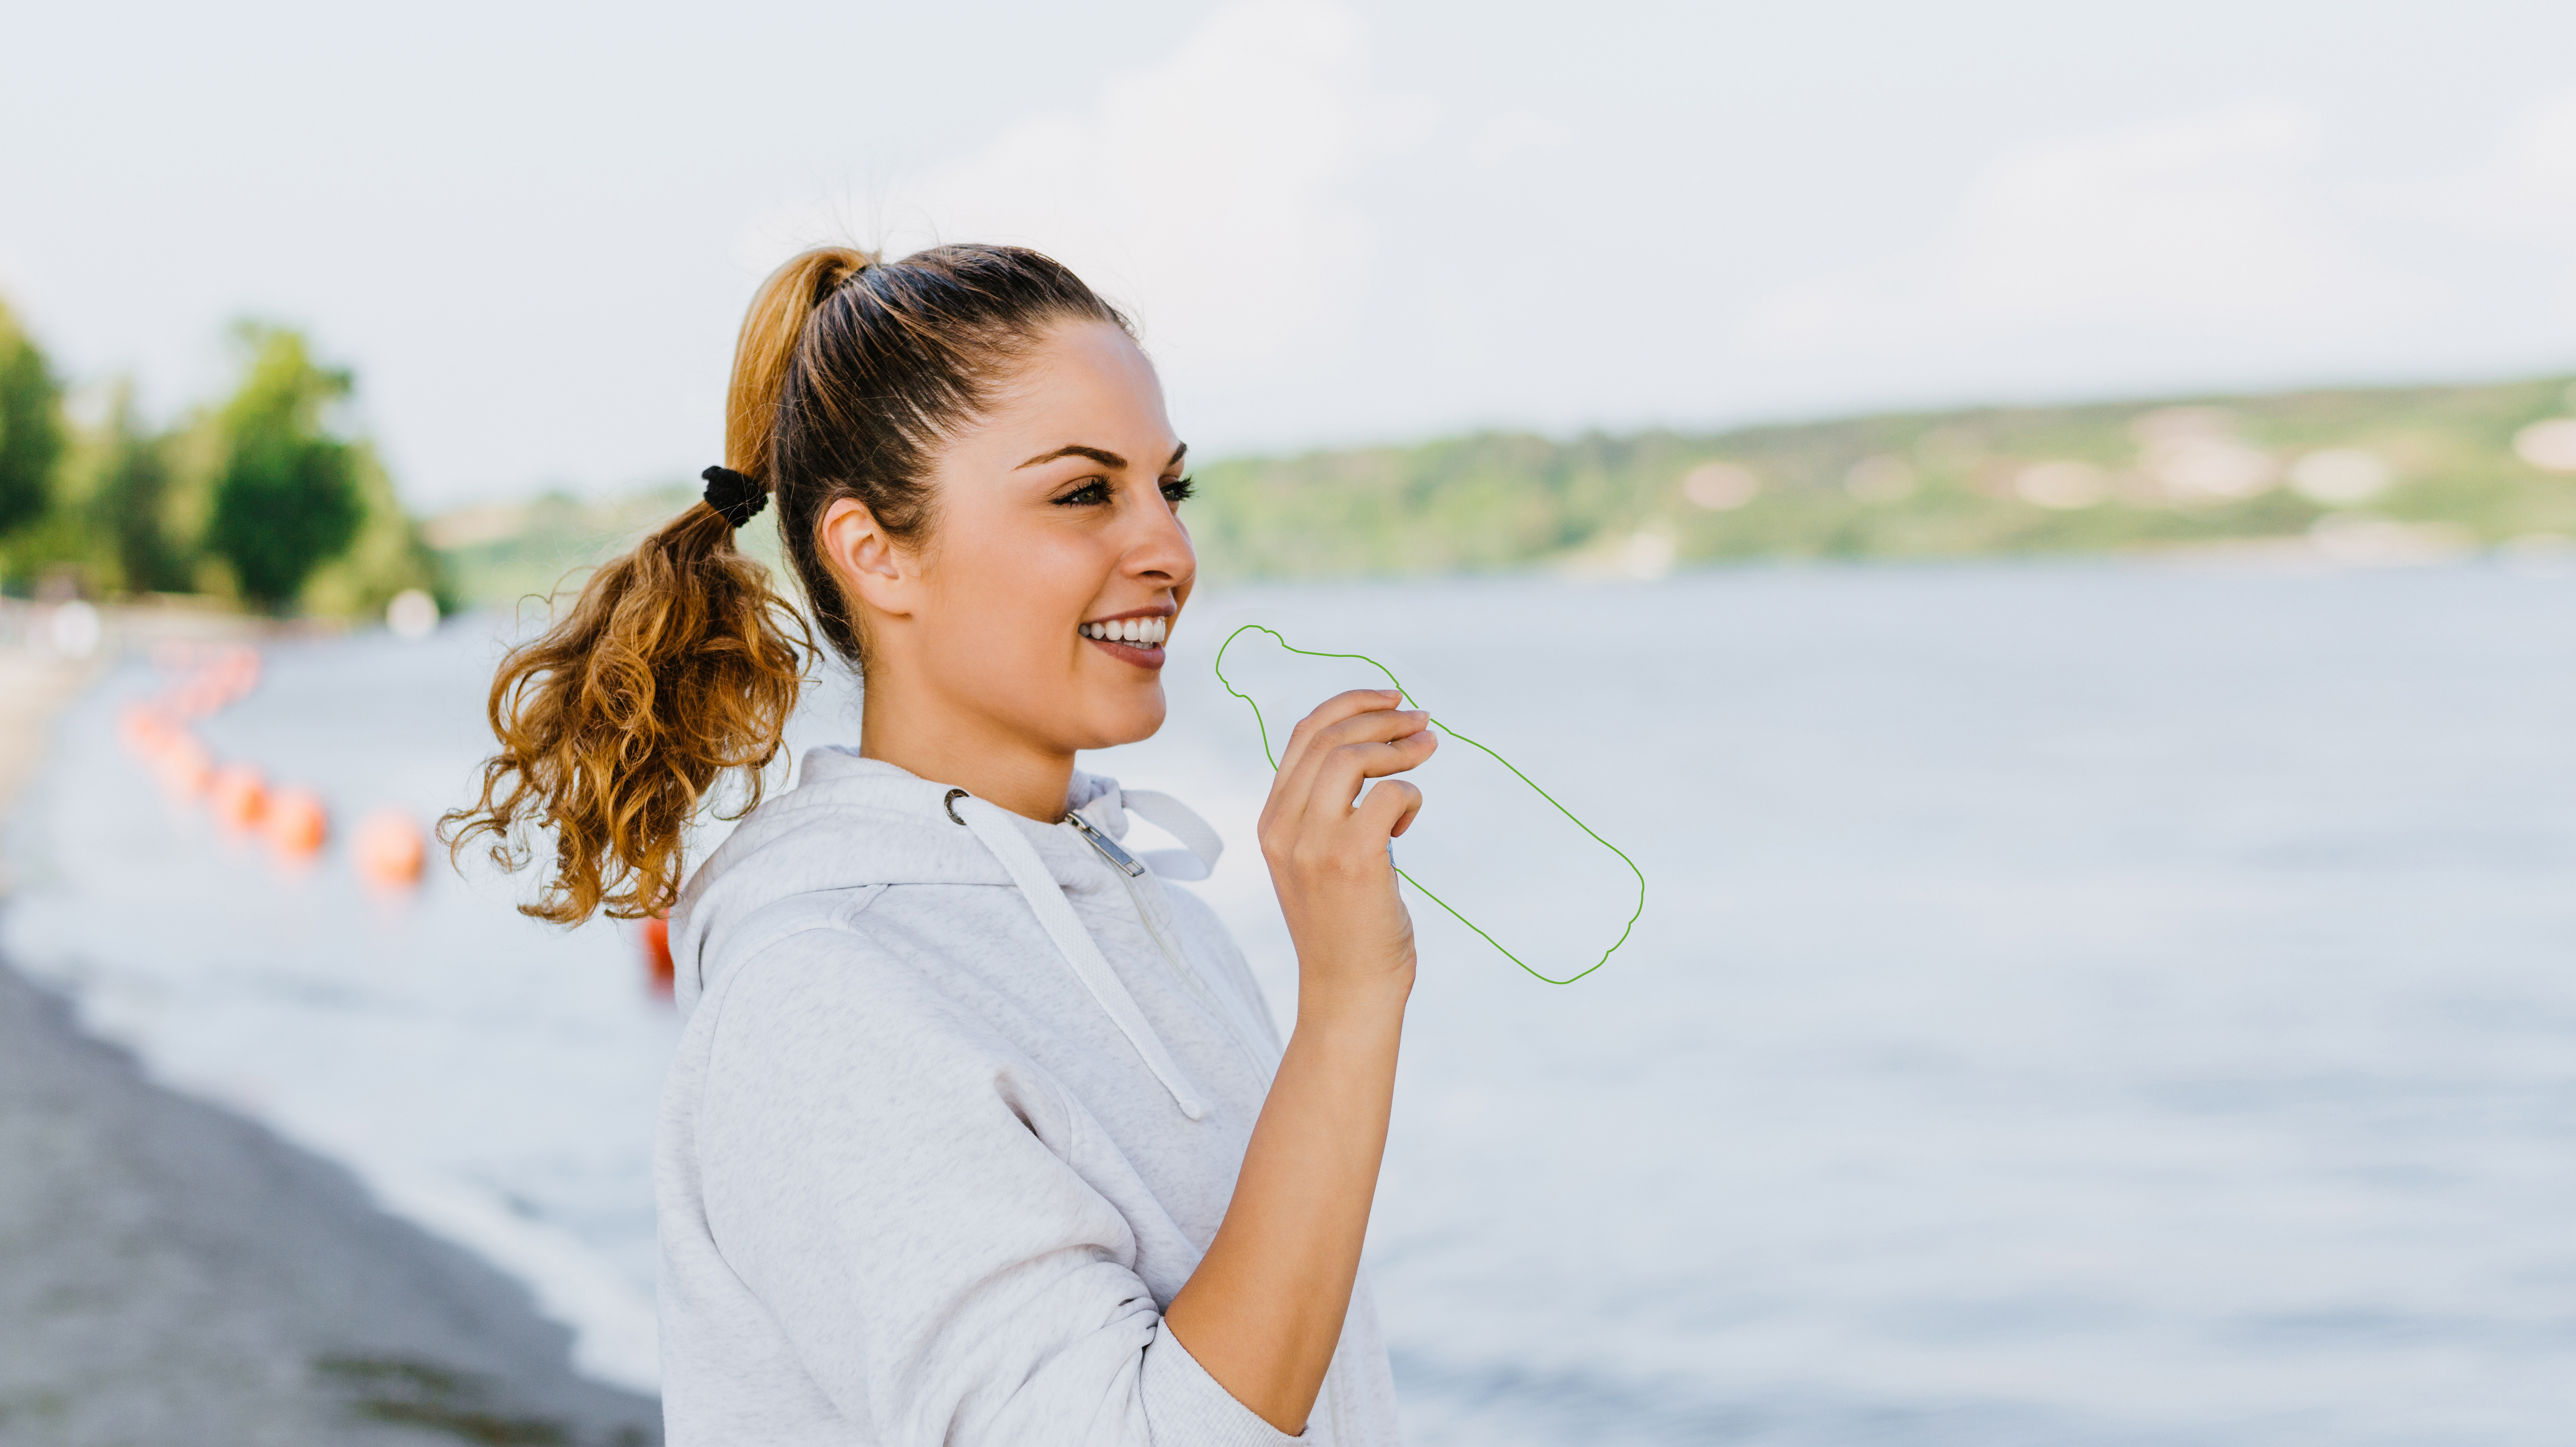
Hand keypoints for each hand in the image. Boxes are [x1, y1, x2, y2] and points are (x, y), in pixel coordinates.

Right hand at [1256, 688, 1437, 1021]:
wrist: (1346, 994)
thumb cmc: (1346, 929)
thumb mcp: (1318, 862)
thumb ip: (1327, 813)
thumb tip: (1372, 753)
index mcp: (1271, 823)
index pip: (1302, 736)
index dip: (1349, 706)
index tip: (1390, 702)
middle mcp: (1284, 828)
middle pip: (1328, 736)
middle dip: (1380, 716)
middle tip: (1422, 722)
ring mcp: (1314, 843)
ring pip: (1352, 756)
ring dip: (1398, 745)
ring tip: (1428, 749)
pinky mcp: (1352, 860)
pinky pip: (1390, 794)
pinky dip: (1410, 795)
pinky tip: (1409, 823)